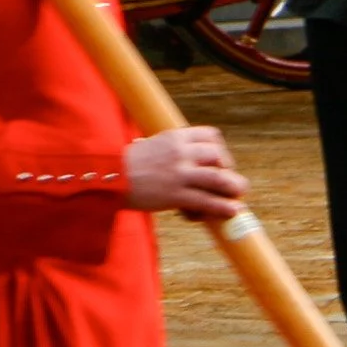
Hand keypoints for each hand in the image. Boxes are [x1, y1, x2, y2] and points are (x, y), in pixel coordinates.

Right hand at [124, 125, 247, 219]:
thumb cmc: (128, 164)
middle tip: (228, 182)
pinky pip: (206, 201)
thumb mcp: (152, 145)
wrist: (108, 177)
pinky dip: (222, 207)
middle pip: (218, 156)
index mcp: (175, 136)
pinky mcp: (175, 195)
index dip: (220, 149)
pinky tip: (231, 211)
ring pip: (218, 179)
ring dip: (233, 188)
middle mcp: (181, 152)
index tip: (219, 161)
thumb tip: (191, 163)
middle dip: (228, 169)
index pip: (211, 135)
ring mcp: (179, 173)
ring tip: (238, 197)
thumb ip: (173, 151)